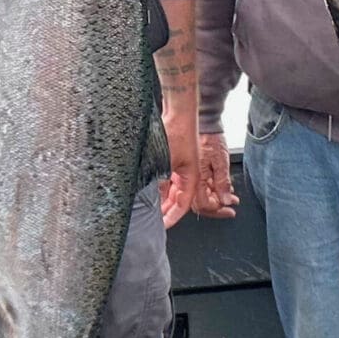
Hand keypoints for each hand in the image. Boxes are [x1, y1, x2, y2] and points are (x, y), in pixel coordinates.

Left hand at [159, 88, 199, 229]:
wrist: (179, 111)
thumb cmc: (178, 132)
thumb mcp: (165, 161)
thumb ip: (160, 180)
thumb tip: (149, 196)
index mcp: (192, 177)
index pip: (183, 205)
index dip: (172, 217)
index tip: (162, 226)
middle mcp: (188, 175)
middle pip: (178, 200)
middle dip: (165, 211)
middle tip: (152, 220)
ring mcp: (180, 168)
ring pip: (171, 190)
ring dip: (161, 199)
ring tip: (147, 208)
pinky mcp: (173, 160)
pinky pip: (167, 180)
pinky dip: (158, 187)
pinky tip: (146, 191)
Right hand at [193, 131, 237, 218]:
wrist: (205, 124)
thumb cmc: (211, 138)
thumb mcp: (221, 161)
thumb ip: (222, 182)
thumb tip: (225, 200)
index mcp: (195, 178)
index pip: (204, 204)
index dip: (218, 210)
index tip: (229, 209)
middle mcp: (189, 180)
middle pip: (200, 204)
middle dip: (217, 208)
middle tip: (231, 208)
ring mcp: (188, 176)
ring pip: (200, 197)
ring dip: (216, 200)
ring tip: (230, 197)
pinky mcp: (190, 172)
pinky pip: (199, 187)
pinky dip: (212, 191)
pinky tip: (222, 189)